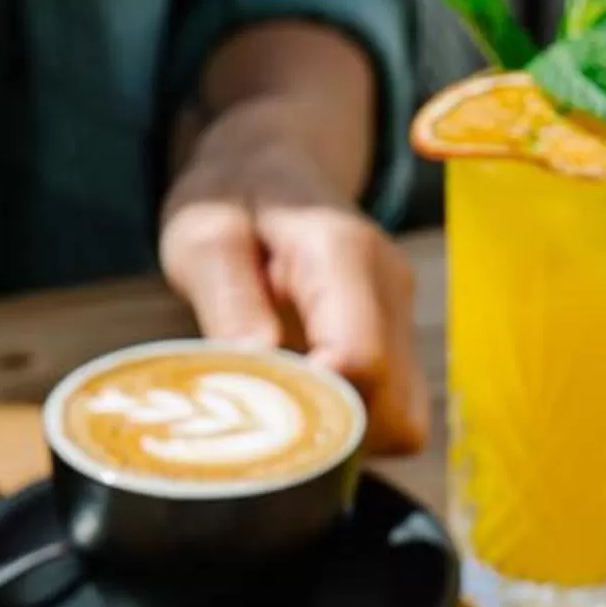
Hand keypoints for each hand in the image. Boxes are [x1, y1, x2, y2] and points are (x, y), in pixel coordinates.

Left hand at [161, 95, 430, 452]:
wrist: (270, 165)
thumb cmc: (229, 197)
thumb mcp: (203, 234)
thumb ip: (229, 302)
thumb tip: (259, 374)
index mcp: (340, 253)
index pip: (360, 359)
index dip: (317, 410)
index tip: (263, 425)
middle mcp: (389, 289)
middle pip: (391, 406)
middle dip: (328, 437)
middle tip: (261, 431)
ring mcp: (402, 319)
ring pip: (402, 422)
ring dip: (344, 441)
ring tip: (280, 420)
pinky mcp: (400, 344)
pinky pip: (395, 415)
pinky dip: (354, 432)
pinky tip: (303, 412)